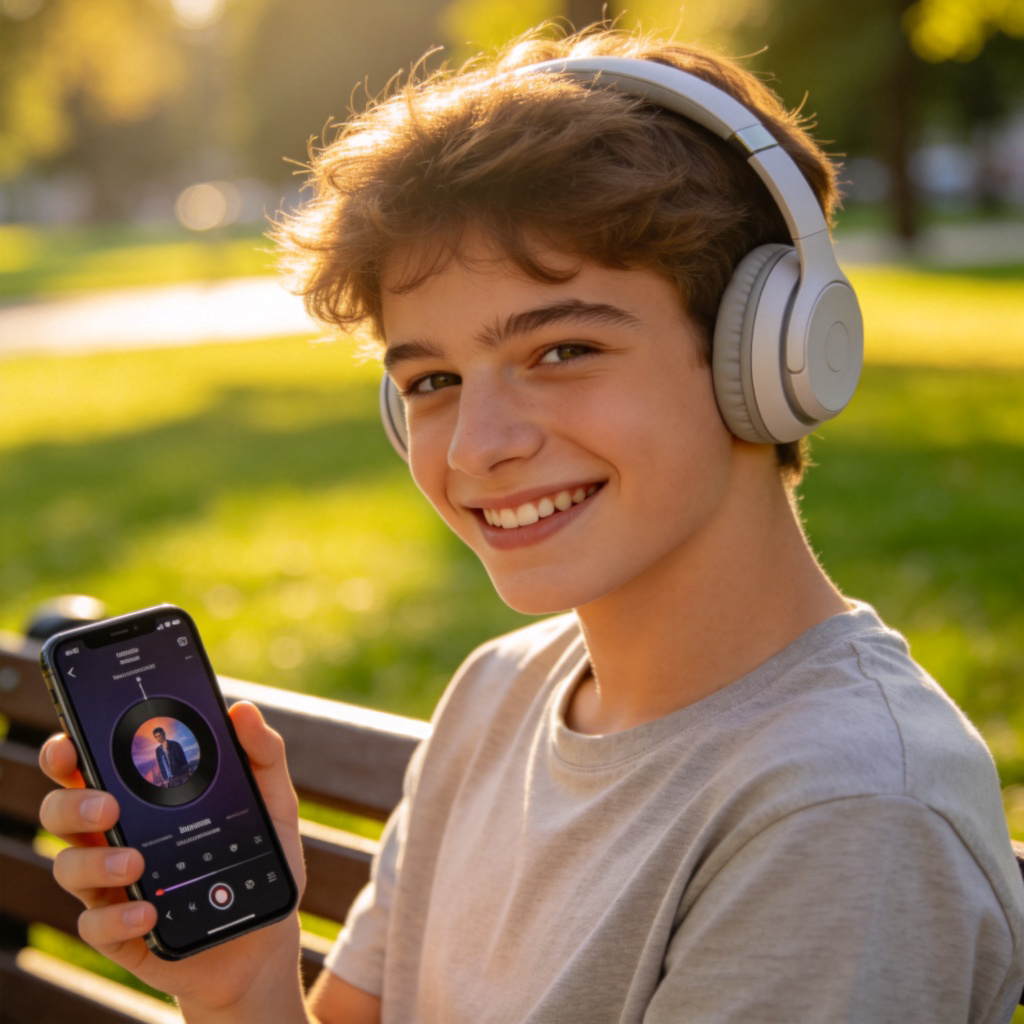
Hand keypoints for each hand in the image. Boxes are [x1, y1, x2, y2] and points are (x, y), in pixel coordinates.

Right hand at [39, 702, 308, 1020]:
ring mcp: (113, 885)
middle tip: (108, 804)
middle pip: (62, 811)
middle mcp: (115, 836)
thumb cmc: (258, 854)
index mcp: (141, 796)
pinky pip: (97, 925)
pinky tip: (147, 910)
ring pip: (69, 867)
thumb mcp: (272, 800)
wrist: (267, 931)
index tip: (72, 742)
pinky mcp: (121, 932)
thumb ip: (261, 754)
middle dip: (72, 803)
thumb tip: (241, 709)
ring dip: (95, 863)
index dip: (68, 751)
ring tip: (135, 862)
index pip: (89, 765)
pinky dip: (117, 917)